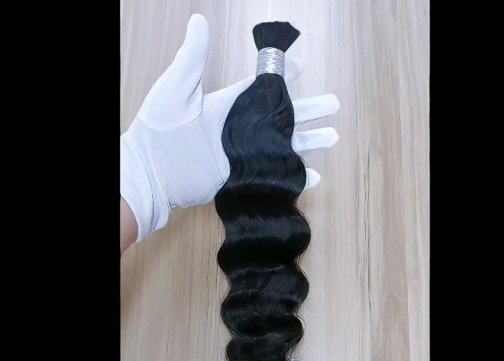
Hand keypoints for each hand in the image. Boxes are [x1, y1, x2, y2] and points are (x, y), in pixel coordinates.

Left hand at [121, 14, 339, 241]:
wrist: (151, 172)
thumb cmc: (159, 128)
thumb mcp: (176, 87)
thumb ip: (192, 57)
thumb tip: (199, 20)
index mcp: (229, 105)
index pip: (263, 89)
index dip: (283, 77)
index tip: (303, 66)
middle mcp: (241, 130)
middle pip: (283, 118)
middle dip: (309, 111)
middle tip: (333, 104)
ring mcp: (244, 156)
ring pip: (284, 146)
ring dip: (309, 142)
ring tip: (332, 135)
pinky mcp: (243, 178)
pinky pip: (274, 175)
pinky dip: (294, 176)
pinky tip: (312, 176)